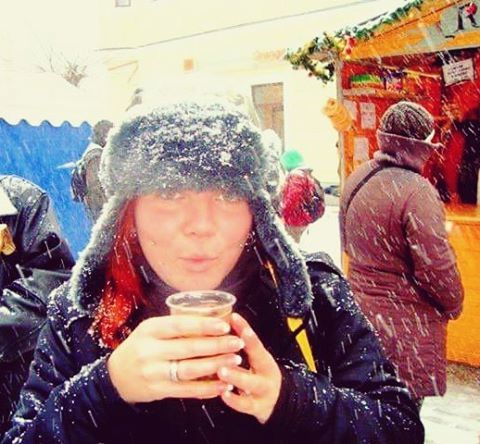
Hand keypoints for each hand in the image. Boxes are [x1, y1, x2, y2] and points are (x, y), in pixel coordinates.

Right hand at [107, 315, 244, 402]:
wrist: (116, 375)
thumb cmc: (142, 346)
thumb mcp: (151, 329)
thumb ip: (175, 325)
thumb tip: (212, 316)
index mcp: (150, 329)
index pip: (179, 325)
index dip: (203, 325)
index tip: (225, 325)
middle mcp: (150, 350)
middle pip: (188, 347)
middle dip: (217, 345)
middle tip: (237, 343)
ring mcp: (153, 372)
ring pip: (190, 369)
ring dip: (216, 365)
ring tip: (235, 360)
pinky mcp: (158, 391)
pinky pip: (186, 390)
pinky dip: (207, 388)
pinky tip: (223, 384)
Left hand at [218, 313, 281, 423]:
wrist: (278, 401)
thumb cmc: (261, 374)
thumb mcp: (256, 358)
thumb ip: (242, 343)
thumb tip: (225, 319)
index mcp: (264, 359)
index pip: (255, 341)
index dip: (245, 329)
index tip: (234, 318)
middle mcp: (266, 373)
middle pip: (257, 361)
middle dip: (244, 345)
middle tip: (227, 345)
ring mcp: (262, 391)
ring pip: (250, 384)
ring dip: (236, 377)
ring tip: (222, 371)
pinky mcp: (256, 407)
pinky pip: (245, 405)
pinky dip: (234, 400)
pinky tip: (224, 394)